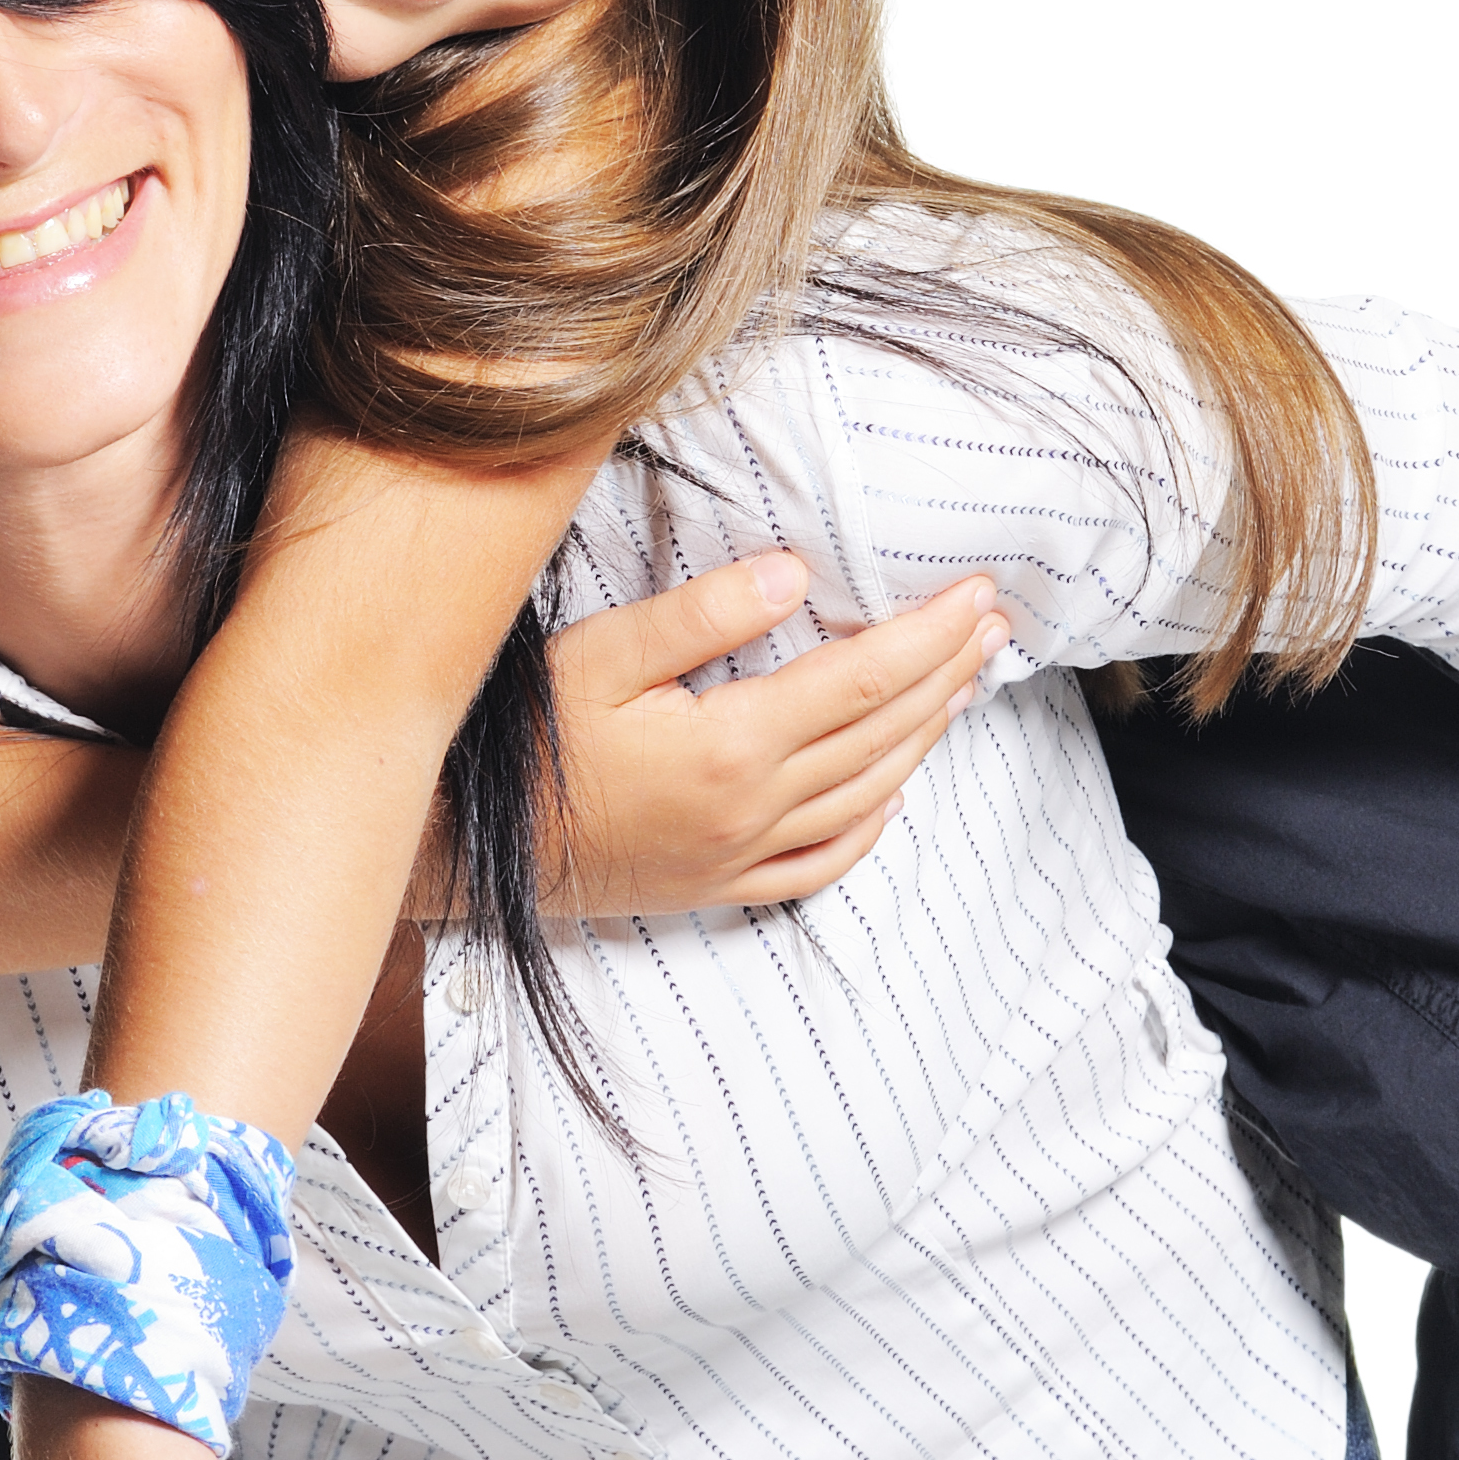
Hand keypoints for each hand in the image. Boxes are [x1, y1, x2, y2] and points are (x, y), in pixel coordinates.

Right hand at [541, 555, 1005, 912]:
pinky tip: (893, 792)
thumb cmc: (525, 745)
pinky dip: (872, 824)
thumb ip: (698, 615)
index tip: (976, 593)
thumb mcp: (597, 657)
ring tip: (965, 685)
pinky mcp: (719, 885)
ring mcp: (740, 856)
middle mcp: (752, 810)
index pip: (862, 679)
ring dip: (925, 736)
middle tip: (994, 623)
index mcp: (730, 746)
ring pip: (868, 795)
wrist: (464, 854)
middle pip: (881, 734)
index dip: (930, 634)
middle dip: (947, 672)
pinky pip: (823, 863)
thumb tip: (791, 573)